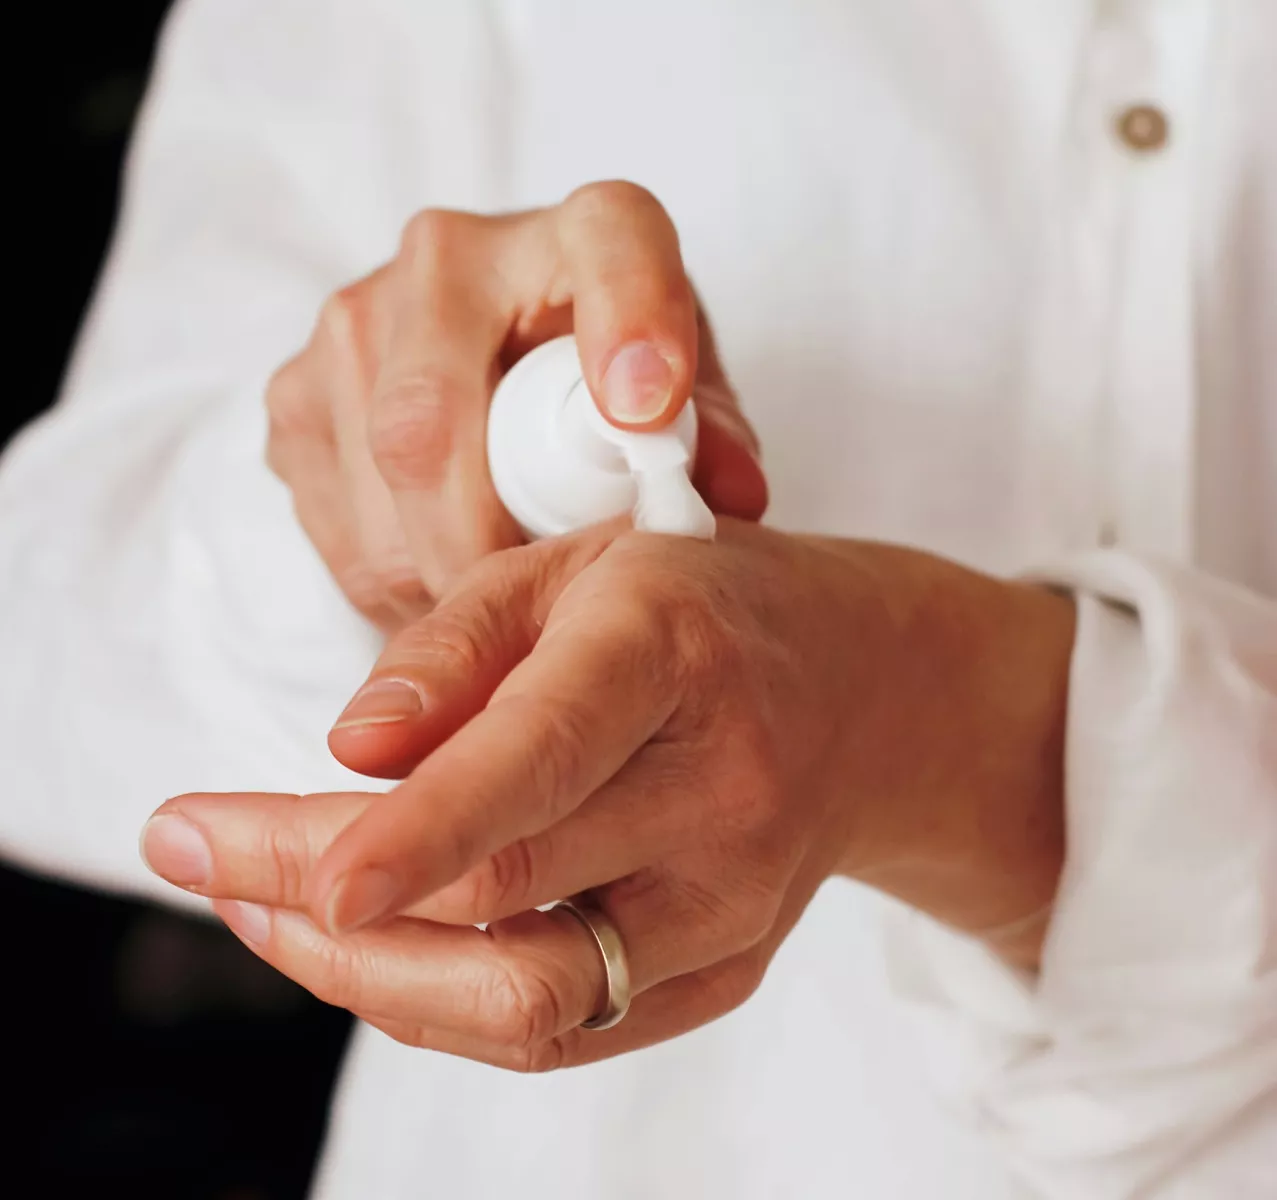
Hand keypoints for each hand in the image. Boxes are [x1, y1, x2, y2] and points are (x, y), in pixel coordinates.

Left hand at [143, 523, 1073, 1069]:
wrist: (868, 694)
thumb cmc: (703, 609)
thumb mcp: (577, 566)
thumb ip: (455, 649)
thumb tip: (349, 749)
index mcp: (672, 654)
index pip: (542, 757)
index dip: (418, 830)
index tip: (302, 876)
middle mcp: (719, 793)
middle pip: (505, 896)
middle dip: (319, 896)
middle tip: (200, 849)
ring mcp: (733, 903)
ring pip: (529, 1000)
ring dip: (368, 975)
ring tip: (264, 905)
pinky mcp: (726, 971)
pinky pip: (563, 1027)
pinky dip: (442, 999)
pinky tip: (375, 942)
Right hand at [265, 181, 766, 630]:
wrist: (497, 359)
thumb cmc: (611, 386)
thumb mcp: (686, 405)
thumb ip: (713, 443)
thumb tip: (730, 497)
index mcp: (582, 231)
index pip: (611, 246)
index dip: (629, 322)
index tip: (646, 410)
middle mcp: (449, 255)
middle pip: (434, 419)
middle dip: (485, 544)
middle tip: (535, 613)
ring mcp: (354, 320)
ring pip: (378, 482)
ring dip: (439, 572)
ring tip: (497, 604)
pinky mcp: (296, 393)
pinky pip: (335, 519)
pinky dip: (393, 577)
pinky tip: (445, 575)